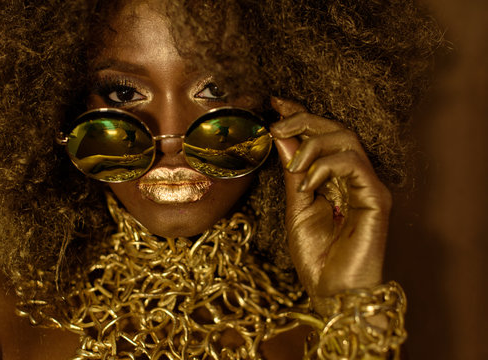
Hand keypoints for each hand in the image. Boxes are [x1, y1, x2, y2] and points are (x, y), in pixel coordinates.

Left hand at [270, 98, 391, 314]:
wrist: (332, 292)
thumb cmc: (317, 256)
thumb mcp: (296, 207)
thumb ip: (293, 172)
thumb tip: (282, 137)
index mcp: (335, 178)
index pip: (322, 136)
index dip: (301, 115)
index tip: (275, 102)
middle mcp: (354, 177)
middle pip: (336, 129)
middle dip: (303, 120)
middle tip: (276, 124)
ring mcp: (367, 186)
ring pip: (347, 139)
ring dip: (313, 144)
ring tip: (293, 166)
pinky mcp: (376, 197)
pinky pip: (353, 164)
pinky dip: (326, 166)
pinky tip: (308, 182)